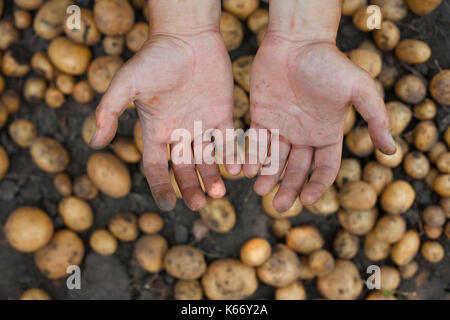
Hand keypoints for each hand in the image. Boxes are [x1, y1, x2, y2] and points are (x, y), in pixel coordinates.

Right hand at [90, 31, 239, 210]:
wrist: (187, 35)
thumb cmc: (154, 58)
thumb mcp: (127, 84)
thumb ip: (109, 112)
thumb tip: (93, 143)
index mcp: (156, 130)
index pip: (156, 166)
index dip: (161, 186)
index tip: (168, 204)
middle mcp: (179, 132)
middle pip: (184, 168)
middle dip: (191, 187)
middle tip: (199, 204)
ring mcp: (201, 124)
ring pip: (207, 159)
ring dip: (212, 177)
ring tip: (219, 192)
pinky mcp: (222, 114)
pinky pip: (227, 141)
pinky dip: (231, 155)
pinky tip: (236, 169)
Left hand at [245, 33, 395, 210]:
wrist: (296, 40)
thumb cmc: (329, 63)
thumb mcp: (360, 89)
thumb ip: (375, 118)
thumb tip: (392, 151)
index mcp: (327, 133)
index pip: (325, 168)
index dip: (318, 186)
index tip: (306, 200)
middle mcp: (304, 135)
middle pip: (297, 170)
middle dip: (289, 188)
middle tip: (278, 206)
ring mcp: (282, 127)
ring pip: (274, 160)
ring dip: (268, 177)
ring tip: (260, 190)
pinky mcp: (262, 117)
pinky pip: (256, 143)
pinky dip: (252, 157)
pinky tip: (247, 170)